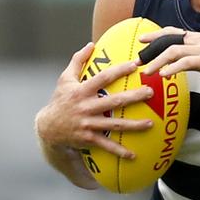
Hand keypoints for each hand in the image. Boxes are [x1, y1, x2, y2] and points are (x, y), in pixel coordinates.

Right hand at [35, 42, 153, 158]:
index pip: (103, 78)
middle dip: (134, 97)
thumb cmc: (60, 99)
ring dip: (133, 126)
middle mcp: (86, 107)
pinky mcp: (88, 138)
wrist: (48, 127)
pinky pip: (106, 145)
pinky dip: (119, 151)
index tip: (136, 64)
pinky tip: (133, 155)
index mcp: (82, 90)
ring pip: (114, 125)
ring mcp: (88, 124)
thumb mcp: (65, 79)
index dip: (120, 70)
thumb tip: (91, 44)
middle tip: (150, 93)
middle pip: (114, 101)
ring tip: (151, 123)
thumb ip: (78, 61)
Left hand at [139, 28, 199, 88]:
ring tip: (147, 72)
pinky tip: (164, 75)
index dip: (156, 34)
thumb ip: (196, 58)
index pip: (173, 32)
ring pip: (173, 51)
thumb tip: (183, 63)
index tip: (142, 39)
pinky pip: (184, 62)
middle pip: (168, 39)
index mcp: (199, 39)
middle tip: (137, 59)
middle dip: (150, 49)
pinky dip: (171, 68)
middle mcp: (199, 40)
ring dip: (157, 61)